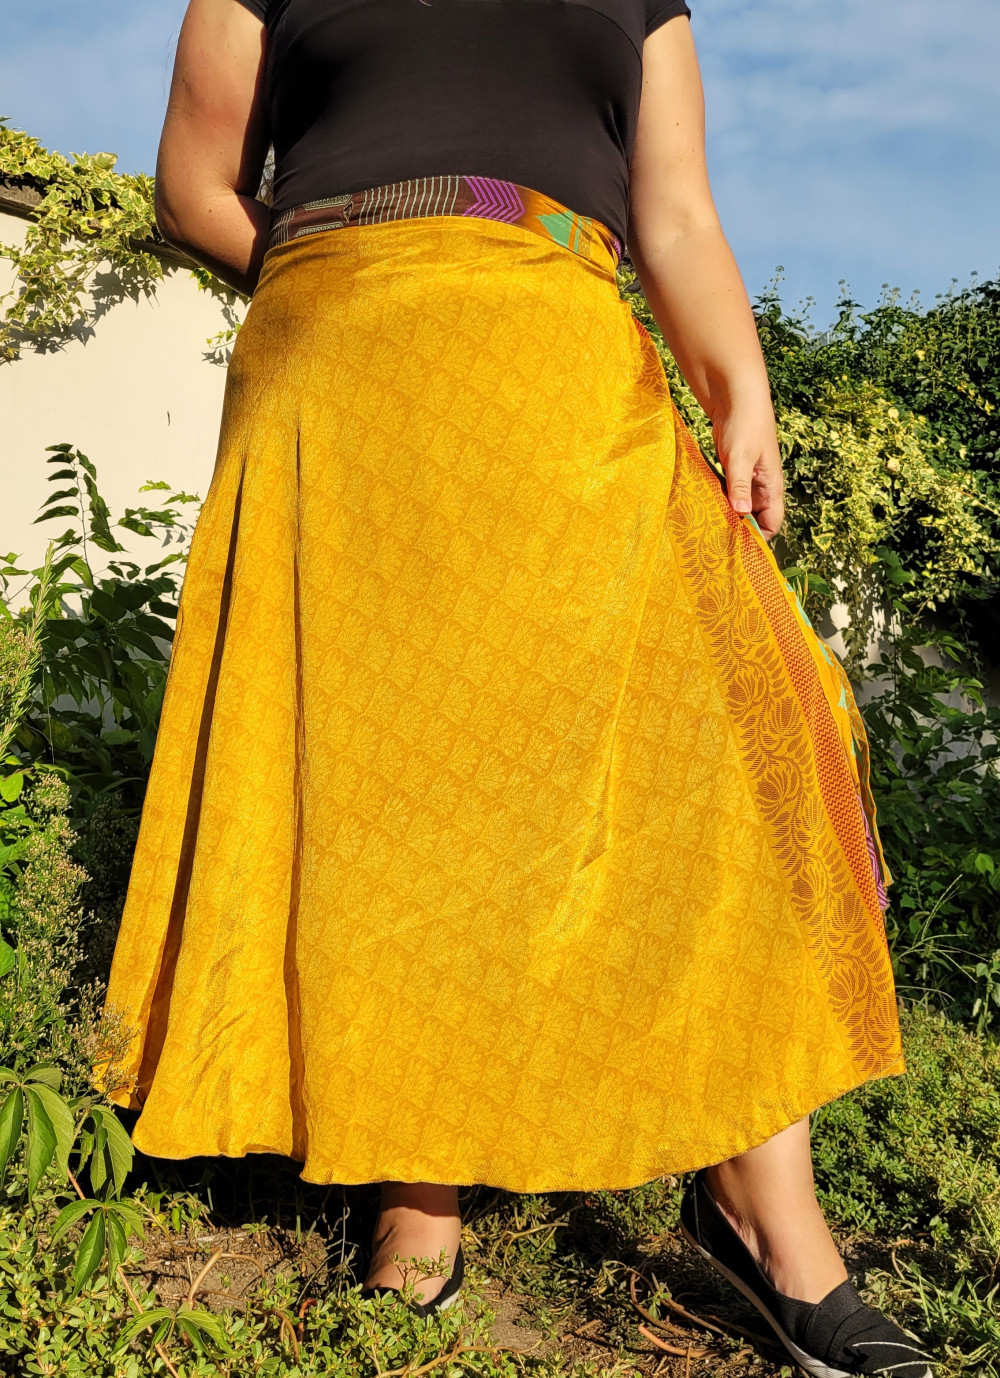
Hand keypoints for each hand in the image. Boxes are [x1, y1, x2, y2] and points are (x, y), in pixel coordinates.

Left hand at [712, 403, 784, 541]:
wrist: (736, 395)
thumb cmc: (745, 423)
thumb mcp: (740, 456)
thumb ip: (740, 485)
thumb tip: (741, 514)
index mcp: (771, 485)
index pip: (772, 523)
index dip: (759, 538)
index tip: (739, 548)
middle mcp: (761, 486)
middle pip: (755, 519)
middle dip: (740, 530)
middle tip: (718, 543)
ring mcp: (746, 479)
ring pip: (739, 508)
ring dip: (727, 517)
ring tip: (709, 530)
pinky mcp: (731, 471)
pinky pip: (727, 494)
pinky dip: (718, 502)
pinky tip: (704, 509)